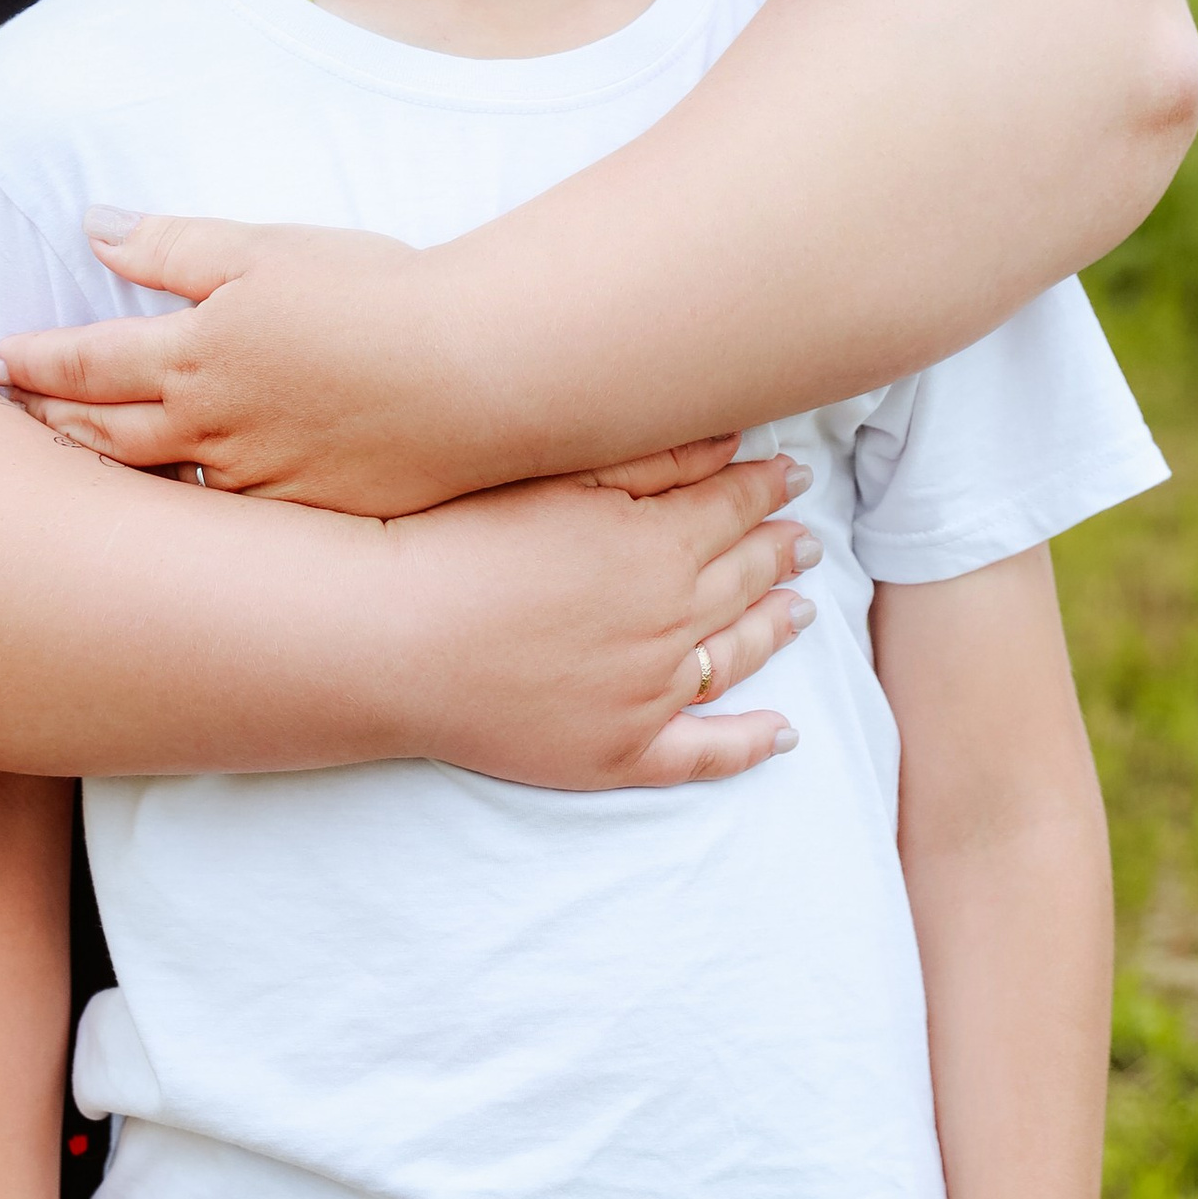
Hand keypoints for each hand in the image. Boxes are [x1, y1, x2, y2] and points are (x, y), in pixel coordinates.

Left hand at [0, 212, 499, 510]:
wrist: (476, 371)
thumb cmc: (374, 294)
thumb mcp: (263, 248)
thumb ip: (171, 245)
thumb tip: (94, 227)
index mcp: (193, 360)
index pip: (86, 363)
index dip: (35, 361)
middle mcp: (210, 435)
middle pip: (104, 437)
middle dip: (49, 425)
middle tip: (10, 419)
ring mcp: (257, 486)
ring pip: (156, 489)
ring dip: (104, 477)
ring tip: (72, 470)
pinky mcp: (307, 517)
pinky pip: (224, 523)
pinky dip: (181, 518)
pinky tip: (174, 519)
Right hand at [387, 436, 815, 788]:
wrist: (390, 639)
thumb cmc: (459, 540)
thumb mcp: (561, 478)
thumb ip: (655, 460)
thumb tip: (737, 442)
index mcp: (656, 548)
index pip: (731, 508)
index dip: (766, 489)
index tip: (793, 475)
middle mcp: (668, 623)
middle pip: (741, 579)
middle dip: (778, 552)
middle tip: (808, 538)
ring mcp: (647, 695)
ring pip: (734, 656)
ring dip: (775, 628)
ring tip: (803, 607)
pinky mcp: (616, 753)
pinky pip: (701, 755)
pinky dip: (748, 745)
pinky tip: (784, 734)